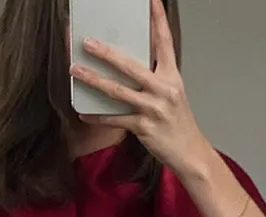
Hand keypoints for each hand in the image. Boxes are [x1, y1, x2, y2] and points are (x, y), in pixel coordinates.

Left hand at [71, 0, 212, 180]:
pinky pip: (116, 120)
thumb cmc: (178, 123)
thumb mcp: (172, 94)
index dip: (157, 19)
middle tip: (88, 41)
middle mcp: (164, 90)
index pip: (164, 42)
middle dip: (106, 53)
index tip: (150, 0)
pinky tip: (84, 112)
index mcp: (171, 77)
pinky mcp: (144, 128)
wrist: (189, 153)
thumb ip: (154, 77)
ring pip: (118, 91)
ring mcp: (153, 109)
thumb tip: (128, 64)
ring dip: (94, 80)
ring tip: (76, 70)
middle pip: (131, 66)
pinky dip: (98, 117)